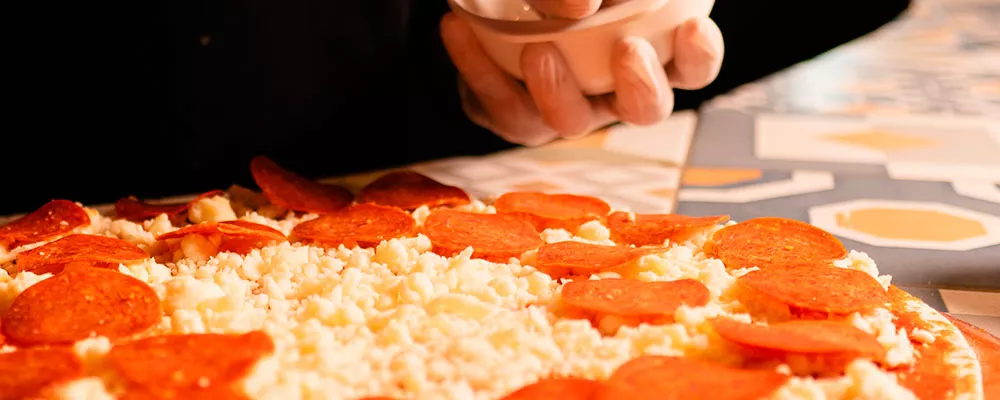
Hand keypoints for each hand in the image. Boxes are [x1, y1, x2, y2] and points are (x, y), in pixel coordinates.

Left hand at [440, 0, 723, 145]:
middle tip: (629, 51)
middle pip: (646, 110)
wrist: (495, 0)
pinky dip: (478, 68)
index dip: (699, 56)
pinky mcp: (517, 117)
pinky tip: (457, 27)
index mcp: (651, 54)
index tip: (691, 27)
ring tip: (537, 49)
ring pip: (570, 121)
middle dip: (643, 88)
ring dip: (557, 89)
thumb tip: (582, 3)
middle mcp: (614, 91)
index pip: (693, 66)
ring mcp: (567, 109)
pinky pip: (501, 108)